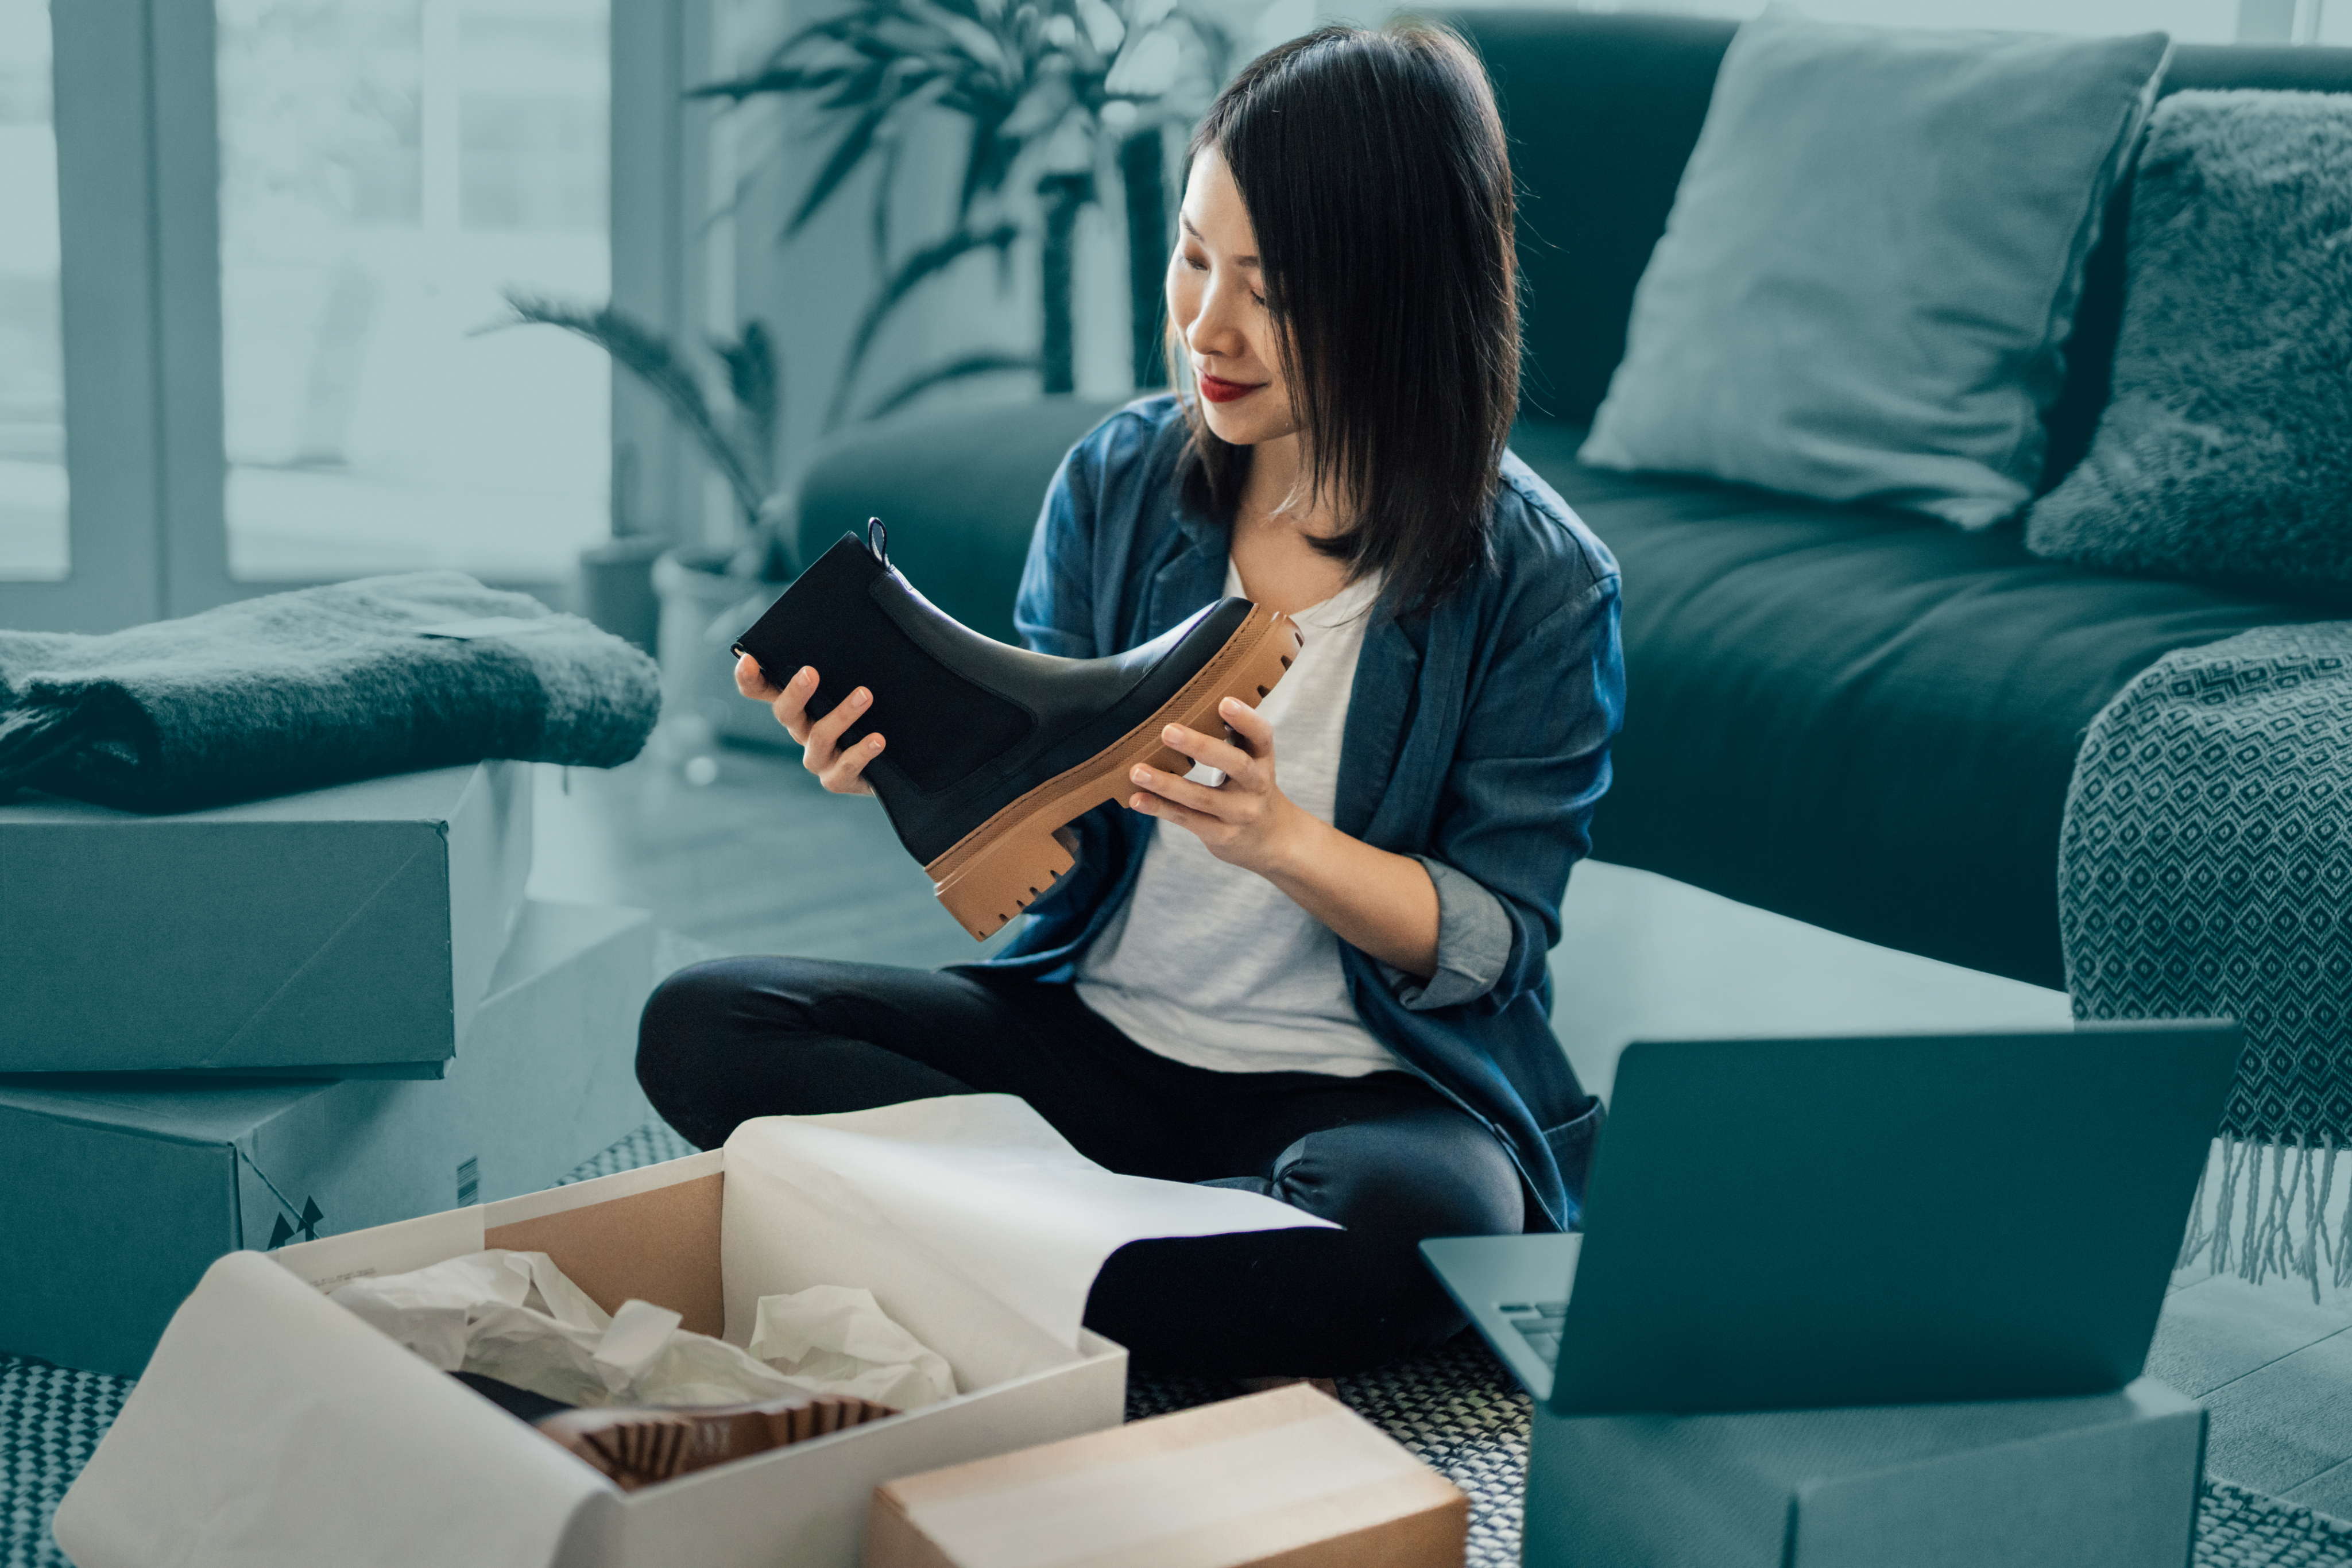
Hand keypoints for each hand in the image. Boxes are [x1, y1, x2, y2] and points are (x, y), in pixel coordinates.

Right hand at [736, 653, 883, 794]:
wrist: (892, 759)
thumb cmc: (869, 712)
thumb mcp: (853, 685)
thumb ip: (843, 665)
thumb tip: (857, 628)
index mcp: (797, 704)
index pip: (761, 690)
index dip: (749, 678)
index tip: (749, 659)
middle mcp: (800, 730)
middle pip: (784, 713)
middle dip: (795, 693)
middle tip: (810, 673)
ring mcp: (816, 757)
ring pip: (819, 736)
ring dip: (842, 714)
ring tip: (865, 695)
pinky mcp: (836, 778)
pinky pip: (845, 766)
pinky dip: (861, 752)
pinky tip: (876, 739)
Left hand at [1125, 696, 1304, 875]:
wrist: (1272, 839)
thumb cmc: (1250, 787)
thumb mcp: (1253, 760)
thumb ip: (1233, 736)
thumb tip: (1196, 700)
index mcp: (1263, 759)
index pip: (1262, 735)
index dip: (1246, 719)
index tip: (1224, 702)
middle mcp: (1257, 785)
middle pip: (1234, 764)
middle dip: (1200, 747)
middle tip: (1168, 731)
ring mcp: (1239, 813)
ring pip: (1201, 797)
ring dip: (1166, 784)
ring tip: (1137, 771)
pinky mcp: (1221, 835)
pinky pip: (1187, 819)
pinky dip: (1160, 808)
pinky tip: (1137, 799)